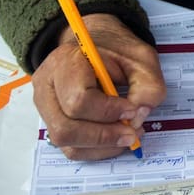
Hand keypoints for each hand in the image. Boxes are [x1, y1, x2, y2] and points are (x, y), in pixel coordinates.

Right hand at [31, 13, 165, 159]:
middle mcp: (47, 85)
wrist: (96, 44)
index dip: (108, 112)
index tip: (132, 110)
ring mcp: (45, 106)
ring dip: (101, 146)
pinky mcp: (52, 121)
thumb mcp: (142, 59)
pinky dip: (96, 149)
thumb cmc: (116, 51)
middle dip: (104, 136)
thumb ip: (148, 87)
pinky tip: (115, 138)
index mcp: (66, 61)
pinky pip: (70, 147)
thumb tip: (138, 118)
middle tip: (132, 133)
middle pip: (65, 127)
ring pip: (66, 142)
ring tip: (128, 135)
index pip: (78, 99)